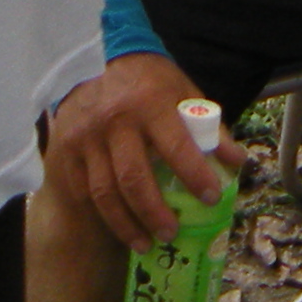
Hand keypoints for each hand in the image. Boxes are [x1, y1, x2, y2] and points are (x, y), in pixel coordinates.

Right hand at [47, 52, 243, 250]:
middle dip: (154, 212)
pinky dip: (102, 213)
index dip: (195, 175)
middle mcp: (115, 122)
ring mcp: (86, 138)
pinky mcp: (65, 150)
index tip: (211, 197)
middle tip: (171, 233)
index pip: (176, 146)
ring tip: (146, 243)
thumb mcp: (184, 91)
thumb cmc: (148, 80)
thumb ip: (209, 126)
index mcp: (150, 103)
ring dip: (126, 224)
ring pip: (104, 193)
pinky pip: (83, 191)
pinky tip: (119, 226)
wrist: (95, 58)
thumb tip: (236, 161)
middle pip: (133, 178)